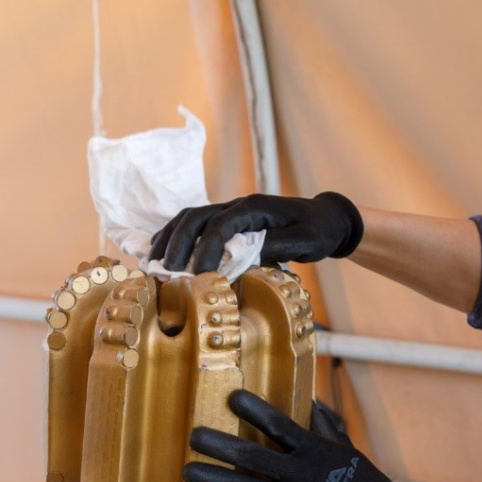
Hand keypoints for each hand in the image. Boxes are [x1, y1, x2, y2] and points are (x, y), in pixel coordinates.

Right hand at [149, 192, 363, 273]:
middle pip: (196, 217)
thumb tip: (243, 257)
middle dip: (178, 243)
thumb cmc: (318, 230)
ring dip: (170, 239)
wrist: (327, 219)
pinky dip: (175, 236)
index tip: (198, 275)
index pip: (220, 225)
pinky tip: (162, 253)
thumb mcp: (305, 241)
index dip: (205, 249)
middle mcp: (238, 206)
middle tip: (168, 272)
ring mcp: (231, 211)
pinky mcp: (229, 222)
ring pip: (190, 218)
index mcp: (255, 208)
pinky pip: (195, 224)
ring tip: (155, 263)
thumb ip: (275, 246)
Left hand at [183, 390, 414, 481]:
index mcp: (314, 451)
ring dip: (212, 479)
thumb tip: (308, 398)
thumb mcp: (345, 447)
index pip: (279, 425)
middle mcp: (298, 475)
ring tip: (187, 470)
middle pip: (251, 457)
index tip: (232, 397)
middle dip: (219, 445)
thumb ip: (324, 424)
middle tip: (194, 435)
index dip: (254, 410)